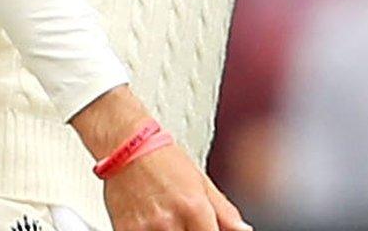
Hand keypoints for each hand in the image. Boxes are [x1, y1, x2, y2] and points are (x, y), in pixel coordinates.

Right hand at [102, 144, 247, 230]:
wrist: (123, 145)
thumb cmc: (162, 159)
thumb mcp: (201, 181)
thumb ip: (225, 212)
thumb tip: (244, 230)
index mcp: (194, 209)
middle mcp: (170, 221)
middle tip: (187, 223)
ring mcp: (145, 228)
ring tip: (169, 221)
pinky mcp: (124, 230)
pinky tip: (153, 223)